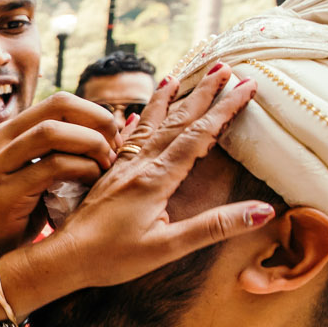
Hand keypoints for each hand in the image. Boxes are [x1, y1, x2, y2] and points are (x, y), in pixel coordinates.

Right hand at [0, 93, 121, 266]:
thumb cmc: (10, 221)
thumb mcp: (33, 180)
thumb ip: (60, 157)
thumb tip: (115, 135)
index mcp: (5, 135)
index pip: (58, 102)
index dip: (93, 114)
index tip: (114, 139)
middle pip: (58, 107)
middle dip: (97, 122)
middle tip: (117, 147)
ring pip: (53, 132)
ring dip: (91, 144)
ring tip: (107, 164)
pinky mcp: (1, 192)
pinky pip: (51, 167)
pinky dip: (82, 169)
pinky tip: (93, 183)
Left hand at [2, 65, 269, 313]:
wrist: (63, 259)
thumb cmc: (113, 258)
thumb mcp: (168, 247)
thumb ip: (214, 227)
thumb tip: (263, 211)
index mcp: (156, 179)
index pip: (198, 135)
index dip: (225, 108)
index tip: (247, 85)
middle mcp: (137, 166)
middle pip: (175, 121)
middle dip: (202, 93)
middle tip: (224, 67)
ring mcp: (119, 169)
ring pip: (148, 126)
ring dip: (165, 101)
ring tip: (175, 77)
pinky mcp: (106, 177)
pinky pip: (124, 142)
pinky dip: (134, 124)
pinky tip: (132, 117)